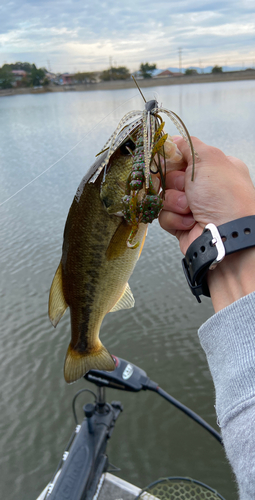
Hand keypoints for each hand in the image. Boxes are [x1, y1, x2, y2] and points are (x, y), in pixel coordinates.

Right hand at [159, 136, 254, 311]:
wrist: (226, 235)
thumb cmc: (224, 195)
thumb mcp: (209, 158)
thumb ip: (188, 144)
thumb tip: (173, 139)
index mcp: (214, 168)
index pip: (183, 156)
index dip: (173, 159)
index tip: (169, 160)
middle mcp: (204, 188)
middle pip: (170, 176)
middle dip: (175, 182)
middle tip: (187, 188)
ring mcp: (192, 207)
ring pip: (165, 197)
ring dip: (174, 202)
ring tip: (190, 208)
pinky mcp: (182, 225)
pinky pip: (164, 216)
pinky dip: (174, 218)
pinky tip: (188, 222)